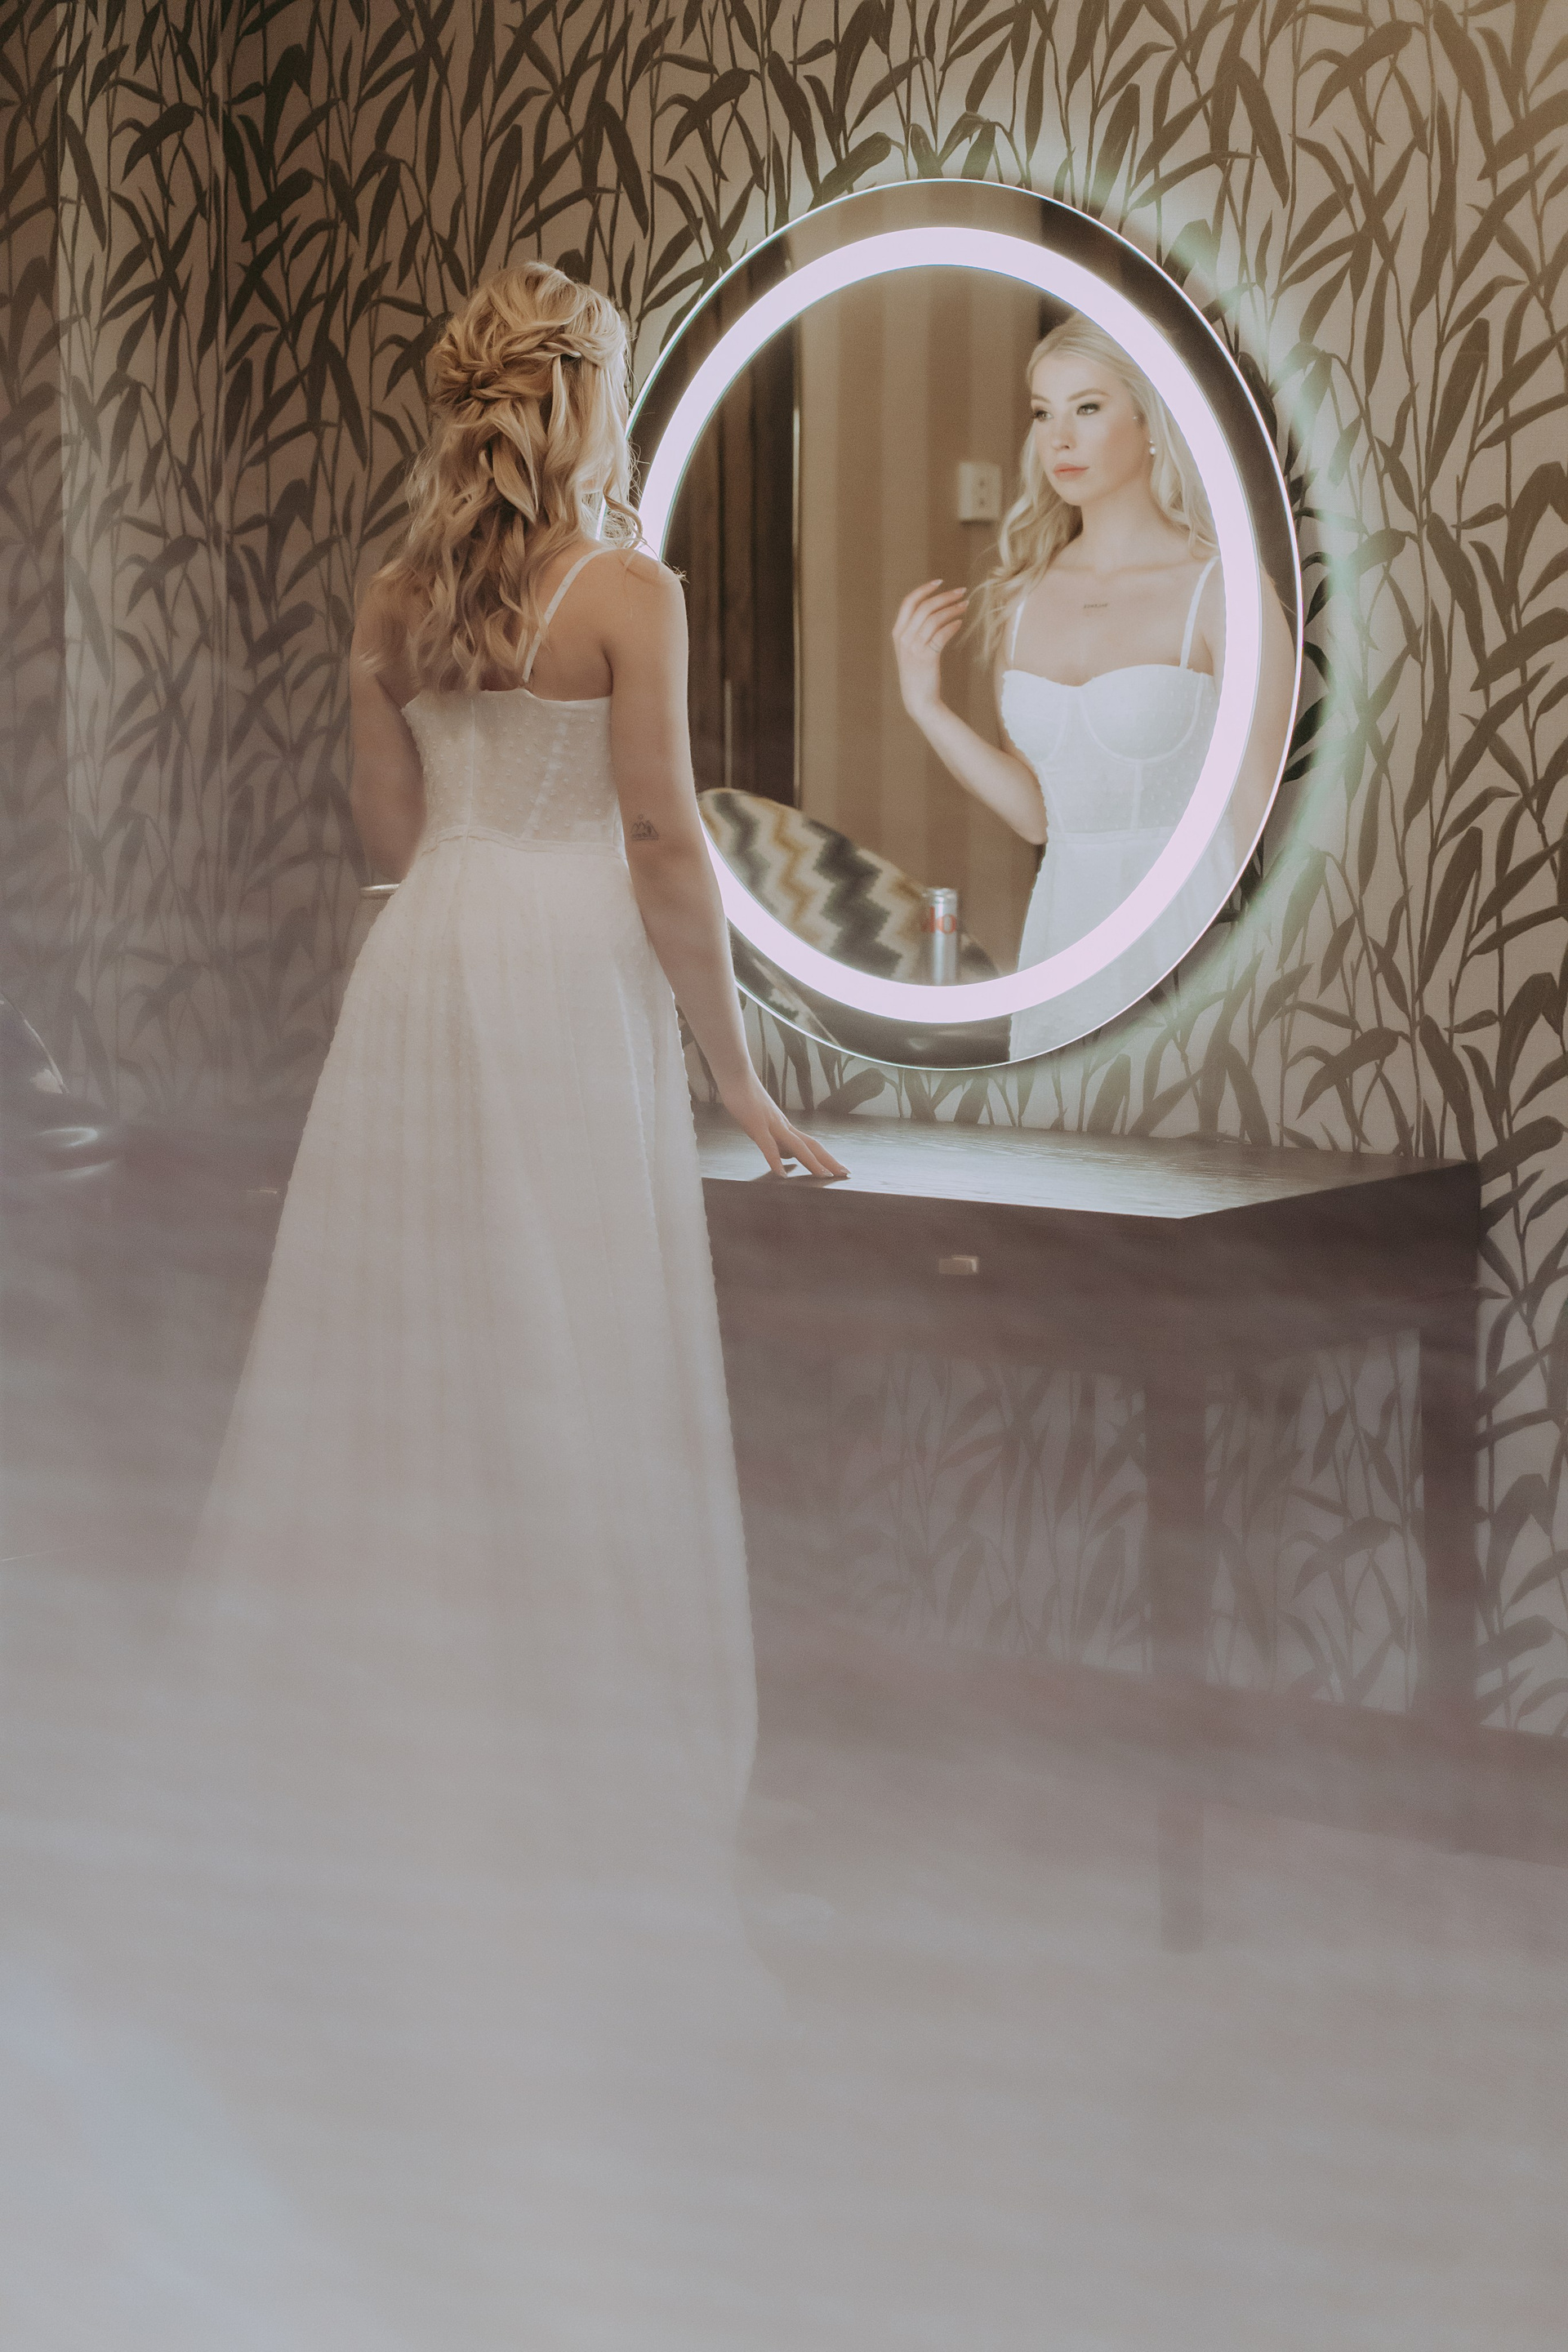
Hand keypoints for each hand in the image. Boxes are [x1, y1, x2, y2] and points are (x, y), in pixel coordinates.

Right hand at [718, 1074, 848, 1179]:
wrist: (736, 1075)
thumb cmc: (746, 1098)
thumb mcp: (762, 1125)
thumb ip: (775, 1141)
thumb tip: (787, 1157)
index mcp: (785, 1127)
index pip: (811, 1144)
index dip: (826, 1157)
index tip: (840, 1169)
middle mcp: (783, 1126)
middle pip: (811, 1145)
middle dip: (828, 1161)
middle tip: (846, 1174)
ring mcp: (771, 1124)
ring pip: (796, 1145)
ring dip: (811, 1162)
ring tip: (824, 1176)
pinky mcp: (756, 1124)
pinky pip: (767, 1145)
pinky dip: (775, 1161)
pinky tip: (781, 1175)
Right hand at [891, 579, 968, 721]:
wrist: (918, 699)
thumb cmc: (918, 673)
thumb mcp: (911, 649)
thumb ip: (916, 630)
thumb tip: (935, 609)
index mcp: (898, 633)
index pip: (909, 602)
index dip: (924, 589)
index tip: (940, 581)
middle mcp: (903, 638)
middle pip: (925, 606)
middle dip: (945, 596)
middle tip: (962, 591)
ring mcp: (914, 647)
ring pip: (935, 618)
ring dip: (952, 609)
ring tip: (965, 605)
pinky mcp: (926, 657)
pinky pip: (941, 634)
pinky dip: (952, 625)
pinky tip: (960, 623)